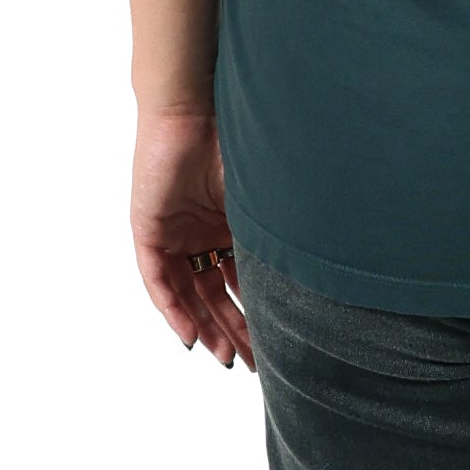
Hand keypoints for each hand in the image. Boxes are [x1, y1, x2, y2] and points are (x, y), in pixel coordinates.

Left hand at [130, 105, 255, 371]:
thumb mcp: (260, 195)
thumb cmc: (234, 139)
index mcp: (230, 223)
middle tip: (255, 362)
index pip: (243, 278)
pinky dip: (175, 309)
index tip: (275, 342)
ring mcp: (175, 234)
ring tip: (228, 356)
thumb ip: (275, 229)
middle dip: (236, 329)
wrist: (193, 108)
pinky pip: (159, 281)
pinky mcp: (149, 231)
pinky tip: (192, 335)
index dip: (257, 310)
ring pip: (191, 293)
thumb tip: (321, 264)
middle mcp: (202, 233)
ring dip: (208, 327)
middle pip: (217, 293)